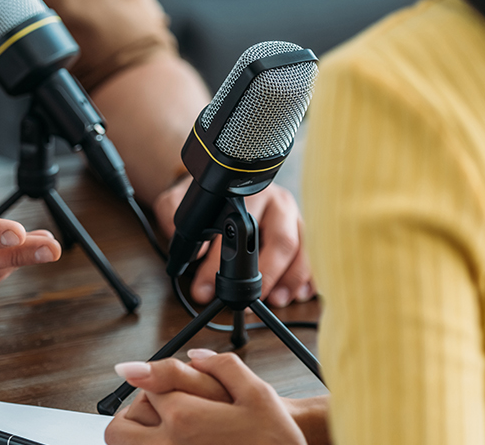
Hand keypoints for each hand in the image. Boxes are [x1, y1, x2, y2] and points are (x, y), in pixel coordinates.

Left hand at [105, 350, 306, 444]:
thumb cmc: (274, 439)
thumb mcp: (257, 393)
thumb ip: (222, 366)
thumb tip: (193, 355)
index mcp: (186, 420)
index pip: (146, 388)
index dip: (157, 381)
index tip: (155, 381)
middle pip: (121, 428)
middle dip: (134, 413)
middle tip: (157, 409)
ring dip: (138, 434)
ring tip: (165, 429)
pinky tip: (176, 442)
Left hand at [153, 176, 314, 306]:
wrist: (223, 183)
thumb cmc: (207, 199)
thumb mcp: (179, 199)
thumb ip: (173, 216)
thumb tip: (189, 249)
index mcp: (249, 195)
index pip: (238, 231)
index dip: (220, 265)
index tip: (205, 289)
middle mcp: (277, 203)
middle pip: (280, 241)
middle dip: (265, 275)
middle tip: (245, 300)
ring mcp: (294, 218)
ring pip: (299, 250)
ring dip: (290, 279)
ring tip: (276, 300)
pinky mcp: (303, 233)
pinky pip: (311, 257)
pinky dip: (308, 278)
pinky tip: (301, 294)